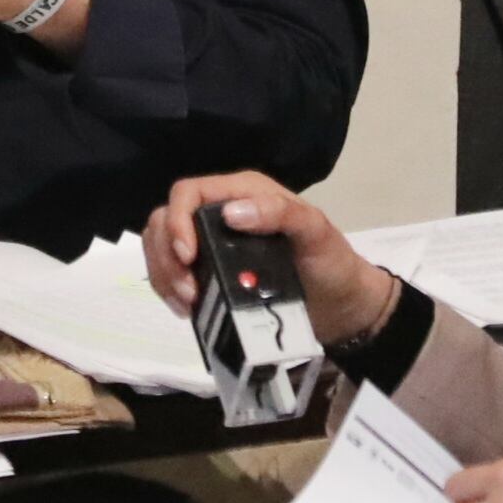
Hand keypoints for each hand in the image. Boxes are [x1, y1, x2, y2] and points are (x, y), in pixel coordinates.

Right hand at [141, 172, 395, 345]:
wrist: (340, 307)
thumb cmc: (332, 263)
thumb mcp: (316, 233)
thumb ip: (281, 214)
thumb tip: (232, 212)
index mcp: (244, 193)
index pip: (189, 193)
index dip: (178, 221)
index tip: (187, 256)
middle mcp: (222, 213)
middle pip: (165, 220)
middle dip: (166, 256)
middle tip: (188, 292)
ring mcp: (212, 245)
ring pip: (161, 247)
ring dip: (164, 275)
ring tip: (187, 304)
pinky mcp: (210, 274)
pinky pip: (172, 274)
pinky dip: (169, 290)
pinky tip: (187, 310)